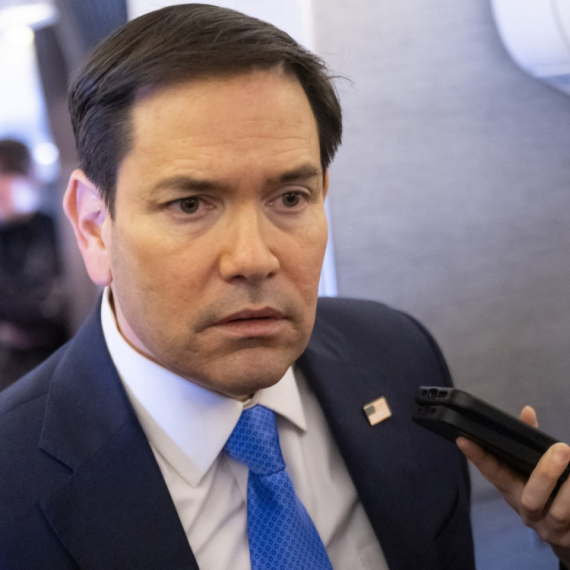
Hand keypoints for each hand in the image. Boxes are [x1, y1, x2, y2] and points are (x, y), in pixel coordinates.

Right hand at [457, 406, 569, 566]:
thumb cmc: (546, 490)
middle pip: (530, 498)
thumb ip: (530, 440)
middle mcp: (525, 509)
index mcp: (510, 487)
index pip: (490, 470)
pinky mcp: (566, 538)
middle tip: (562, 448)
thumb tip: (528, 410)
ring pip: (558, 512)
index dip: (476, 456)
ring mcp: (546, 526)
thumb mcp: (532, 467)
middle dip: (545, 473)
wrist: (566, 532)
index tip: (463, 438)